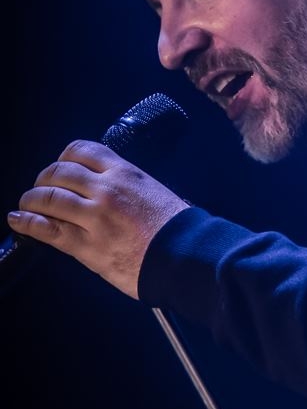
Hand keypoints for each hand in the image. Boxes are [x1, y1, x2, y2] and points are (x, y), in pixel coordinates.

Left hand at [7, 139, 188, 298]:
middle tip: (40, 189)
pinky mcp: (86, 245)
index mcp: (125, 172)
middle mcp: (106, 188)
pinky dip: (27, 223)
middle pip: (58, 172)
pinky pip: (47, 228)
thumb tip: (110, 191)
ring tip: (26, 205)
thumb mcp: (156, 192)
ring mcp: (94, 216)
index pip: (82, 151)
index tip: (60, 168)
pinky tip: (18, 221)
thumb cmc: (179, 230)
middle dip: (44, 180)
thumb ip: (129, 186)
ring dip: (31, 200)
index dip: (63, 159)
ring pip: (48, 198)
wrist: (187, 257)